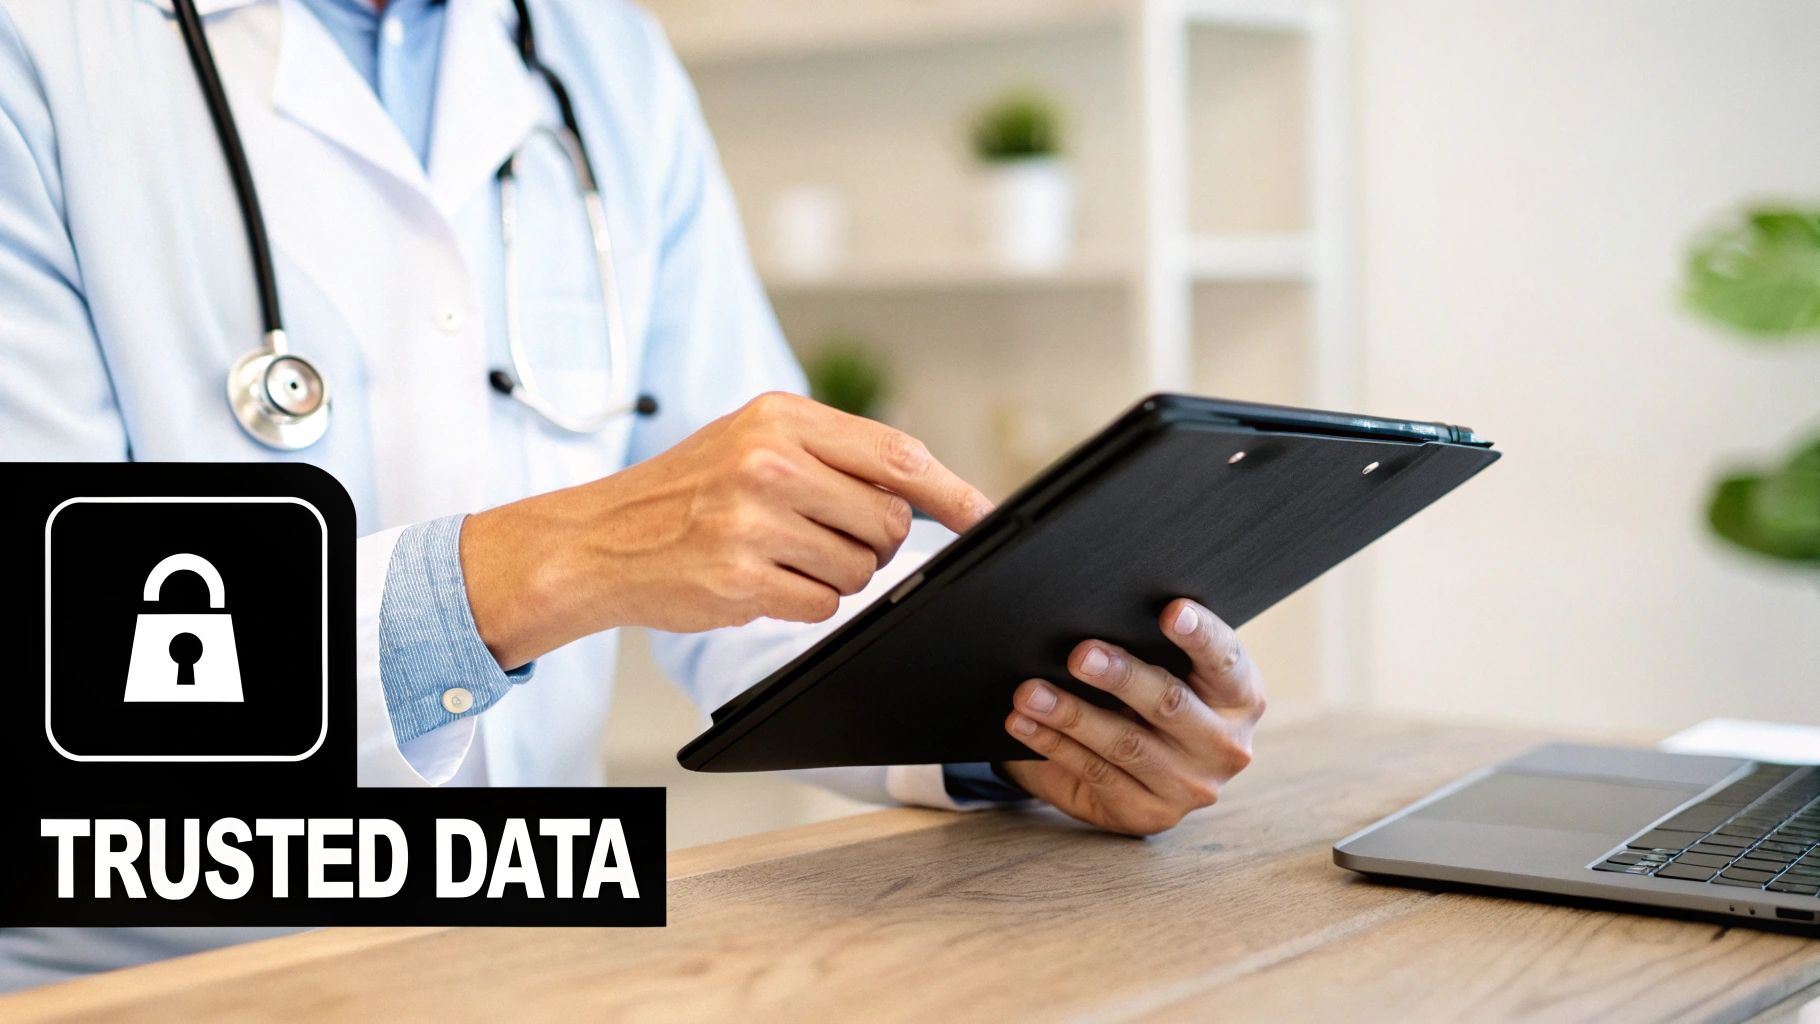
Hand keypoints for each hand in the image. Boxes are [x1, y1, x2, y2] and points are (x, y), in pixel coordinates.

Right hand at [461, 392, 991, 667]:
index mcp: (780, 417)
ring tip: (782, 556)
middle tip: (825, 538)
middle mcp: (769, 461)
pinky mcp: (741, 577)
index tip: (985, 517)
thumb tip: (923, 490)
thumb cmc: (686, 492)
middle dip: (874, 542)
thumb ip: (831, 453)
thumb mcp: (752, 441)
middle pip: (887, 519)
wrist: (598, 540)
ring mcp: (754, 520)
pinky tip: (762, 582)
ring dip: (836, 575)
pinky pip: (823, 605)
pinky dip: (805, 602)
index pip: (897, 454)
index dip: (952, 492)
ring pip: (861, 568)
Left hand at [999, 599, 1265, 836]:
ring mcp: (1189, 787)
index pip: (1226, 660)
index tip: (1171, 610)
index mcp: (1241, 697)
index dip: (1200, 635)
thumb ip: (1151, 638)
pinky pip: (1095, 773)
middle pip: (1171, 704)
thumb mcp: (1166, 665)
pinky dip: (1053, 744)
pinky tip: (1024, 722)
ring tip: (1030, 691)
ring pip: (1126, 745)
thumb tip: (1096, 598)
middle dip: (1121, 677)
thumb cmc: (1152, 692)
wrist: (1140, 765)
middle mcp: (1225, 746)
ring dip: (1072, 715)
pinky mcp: (1147, 814)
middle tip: (1080, 654)